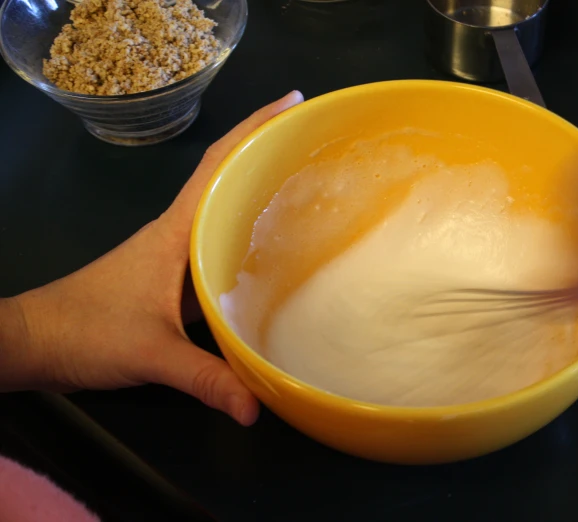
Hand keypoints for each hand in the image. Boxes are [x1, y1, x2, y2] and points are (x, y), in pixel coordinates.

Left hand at [0, 91, 303, 425]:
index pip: (218, 165)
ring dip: (260, 193)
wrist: (37, 341)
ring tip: (310, 191)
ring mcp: (177, 253)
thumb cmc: (87, 331)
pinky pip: (220, 246)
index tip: (293, 104)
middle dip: (269, 153)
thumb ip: (205, 379)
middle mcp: (179, 231)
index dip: (255, 129)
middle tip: (318, 146)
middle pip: (228, 178)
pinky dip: (248, 237)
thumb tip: (259, 407)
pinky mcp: (176, 276)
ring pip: (225, 211)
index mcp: (175, 230)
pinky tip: (277, 255)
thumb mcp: (150, 354)